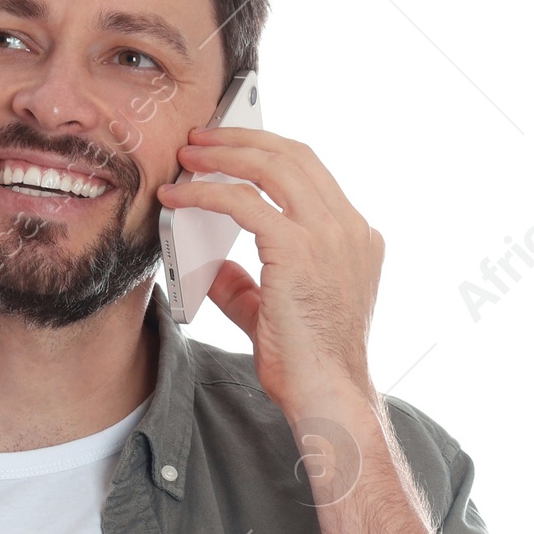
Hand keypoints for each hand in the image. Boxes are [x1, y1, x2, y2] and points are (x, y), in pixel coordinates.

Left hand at [159, 129, 383, 411]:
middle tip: (201, 139)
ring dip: (224, 154)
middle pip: (294, 155)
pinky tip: (177, 197)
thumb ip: (247, 283)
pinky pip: (244, 202)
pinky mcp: (298, 249)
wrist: (327, 394)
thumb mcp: (274, 312)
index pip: (311, 173)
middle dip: (242, 140)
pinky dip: (206, 193)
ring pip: (273, 166)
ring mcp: (329, 234)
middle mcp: (348, 227)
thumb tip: (214, 264)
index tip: (230, 150)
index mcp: (355, 236)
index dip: (267, 153)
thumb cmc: (306, 365)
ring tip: (187, 154)